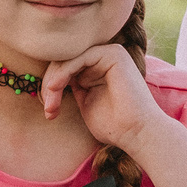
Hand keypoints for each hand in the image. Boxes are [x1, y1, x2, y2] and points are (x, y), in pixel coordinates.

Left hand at [39, 43, 167, 152]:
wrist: (138, 134)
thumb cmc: (114, 125)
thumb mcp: (85, 102)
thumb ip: (72, 86)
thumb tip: (49, 79)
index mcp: (99, 66)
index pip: (65, 66)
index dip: (51, 86)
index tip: (48, 109)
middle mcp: (104, 56)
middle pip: (64, 60)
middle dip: (49, 85)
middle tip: (48, 108)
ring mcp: (110, 52)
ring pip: (68, 58)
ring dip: (52, 82)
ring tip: (51, 105)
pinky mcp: (113, 54)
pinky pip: (77, 58)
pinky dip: (62, 74)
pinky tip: (55, 90)